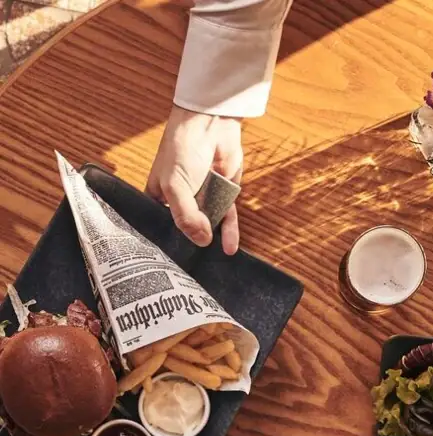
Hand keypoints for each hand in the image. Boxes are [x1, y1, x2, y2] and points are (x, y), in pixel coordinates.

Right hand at [146, 106, 242, 254]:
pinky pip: (226, 219)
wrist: (210, 124)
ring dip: (212, 242)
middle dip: (190, 247)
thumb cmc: (182, 150)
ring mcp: (202, 200)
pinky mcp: (223, 196)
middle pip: (186, 230)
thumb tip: (202, 241)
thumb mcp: (176, 185)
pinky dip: (229, 233)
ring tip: (212, 264)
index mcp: (159, 198)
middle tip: (193, 270)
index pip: (161, 227)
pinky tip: (229, 249)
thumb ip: (186, 216)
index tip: (170, 263)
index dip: (166, 243)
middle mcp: (180, 202)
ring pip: (208, 226)